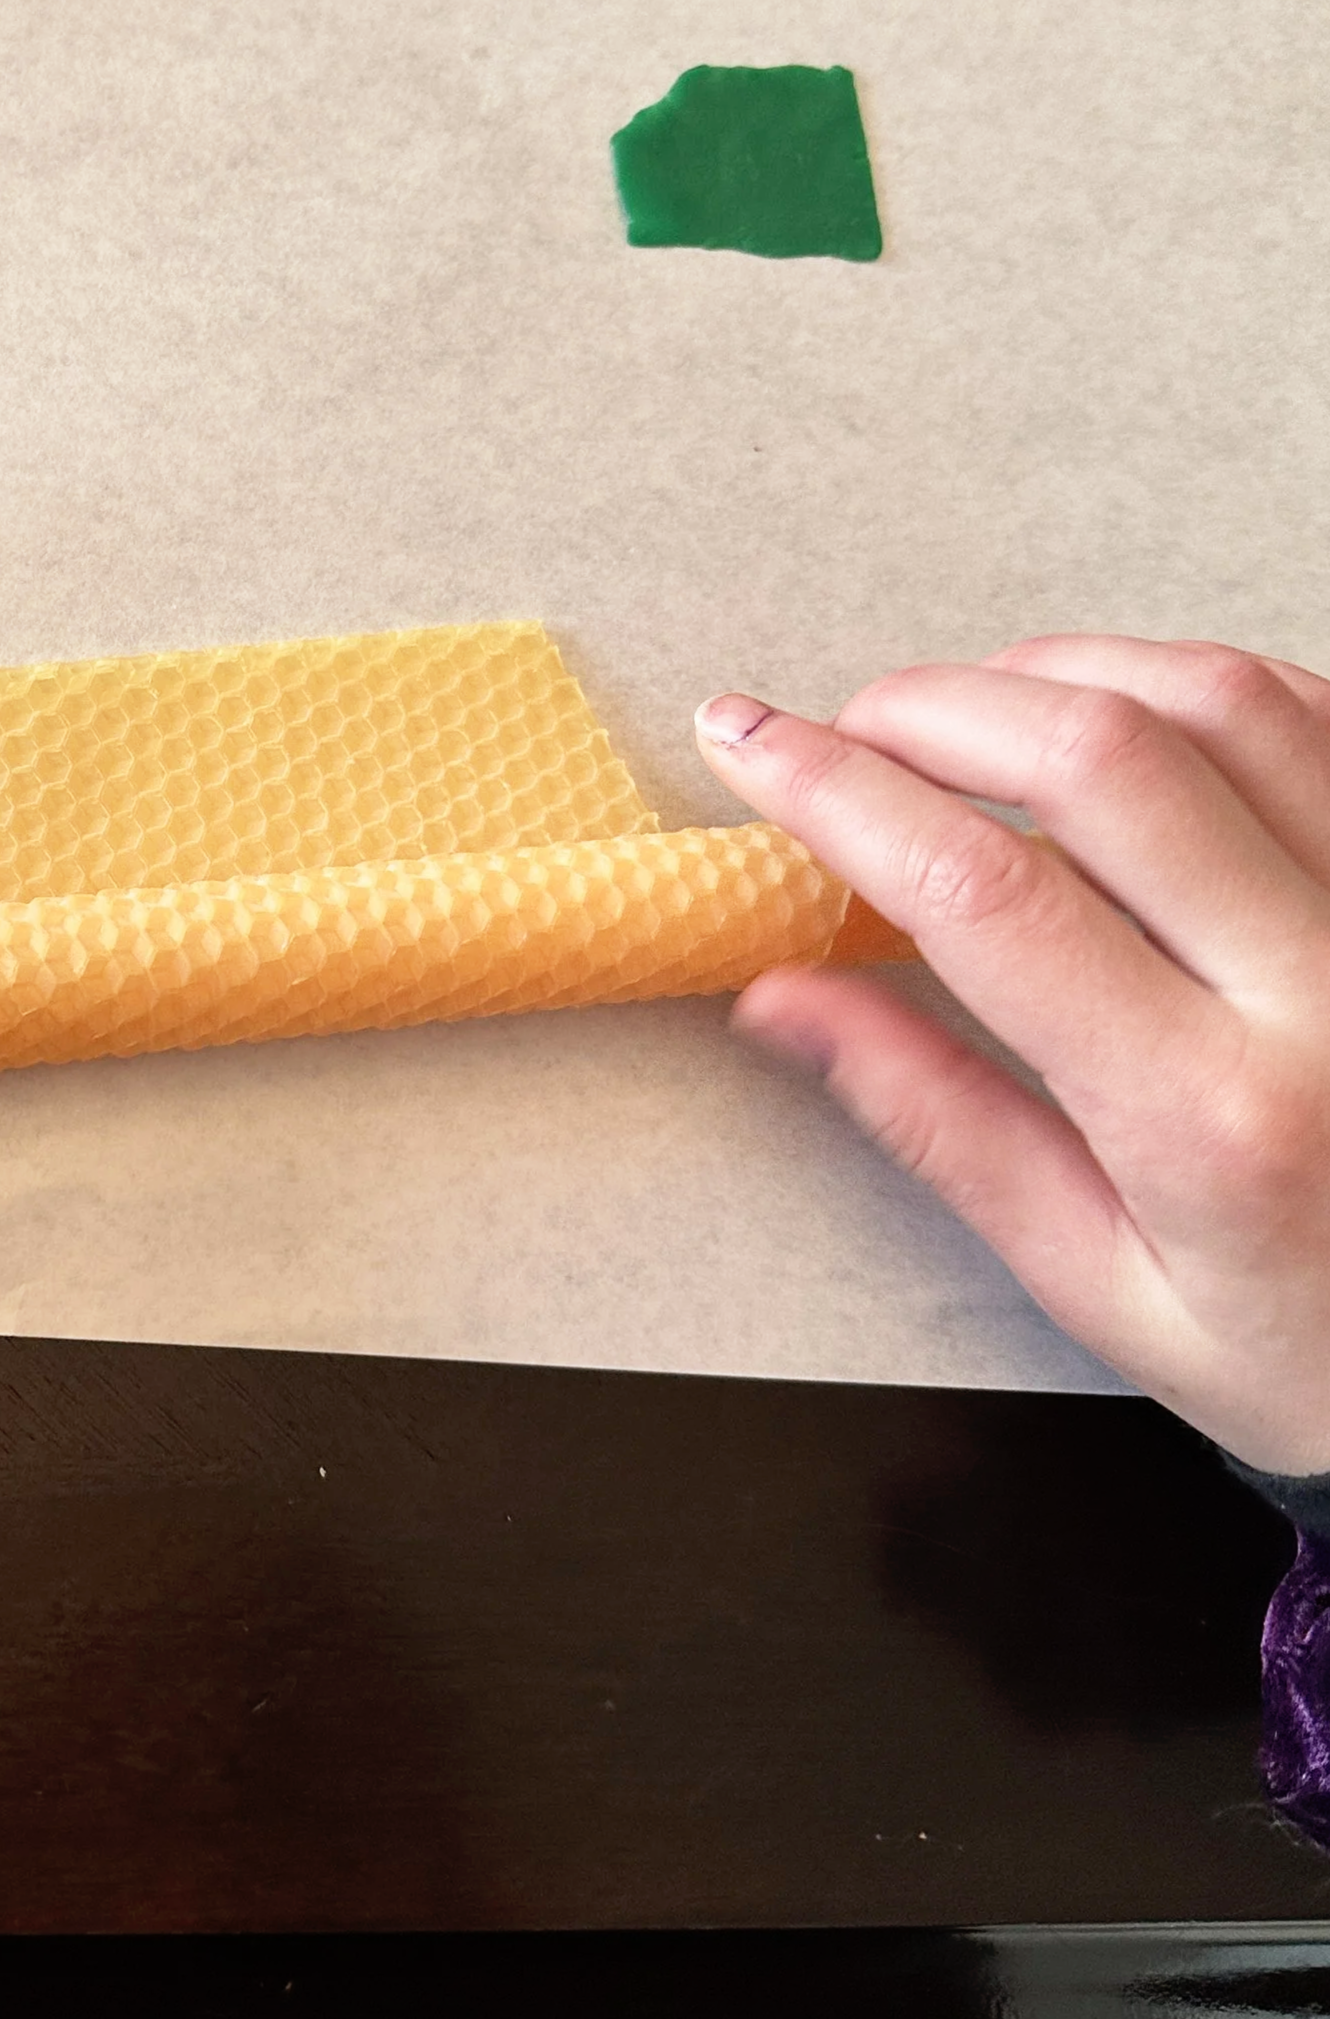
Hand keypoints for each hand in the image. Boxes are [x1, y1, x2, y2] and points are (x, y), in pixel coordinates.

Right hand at [697, 639, 1329, 1476]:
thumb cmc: (1315, 1347)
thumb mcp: (1104, 1279)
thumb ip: (942, 1122)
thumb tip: (782, 999)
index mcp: (1210, 1116)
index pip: (984, 895)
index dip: (838, 794)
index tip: (747, 747)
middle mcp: (1321, 989)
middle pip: (1099, 755)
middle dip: (932, 707)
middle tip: (847, 730)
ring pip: (1218, 698)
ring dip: (1060, 671)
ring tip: (973, 716)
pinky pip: (1314, 710)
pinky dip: (1194, 684)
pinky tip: (1122, 720)